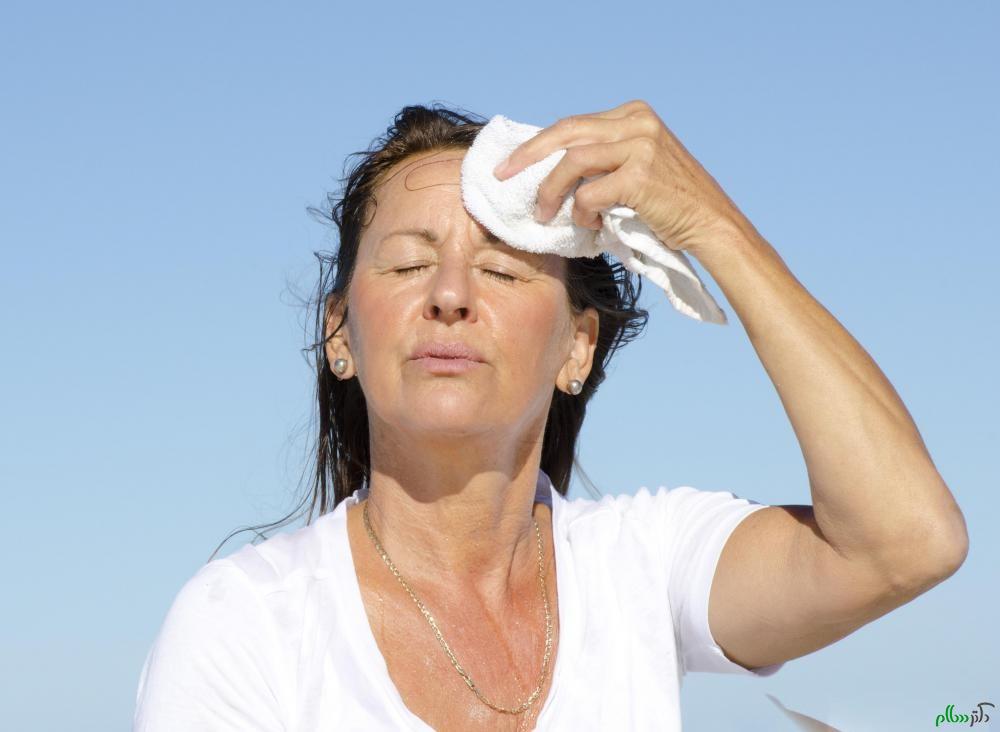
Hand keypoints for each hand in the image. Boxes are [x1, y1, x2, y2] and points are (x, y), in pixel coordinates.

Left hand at [493, 99, 750, 254]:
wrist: (713, 225)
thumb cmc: (669, 205)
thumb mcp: (636, 166)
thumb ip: (603, 158)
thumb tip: (550, 169)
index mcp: (634, 114)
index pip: (573, 124)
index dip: (538, 144)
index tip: (512, 162)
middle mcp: (638, 122)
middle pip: (566, 132)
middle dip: (528, 155)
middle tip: (502, 174)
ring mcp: (640, 146)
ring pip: (572, 162)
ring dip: (550, 191)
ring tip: (542, 214)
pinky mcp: (640, 176)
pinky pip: (589, 194)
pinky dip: (581, 213)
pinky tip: (592, 226)